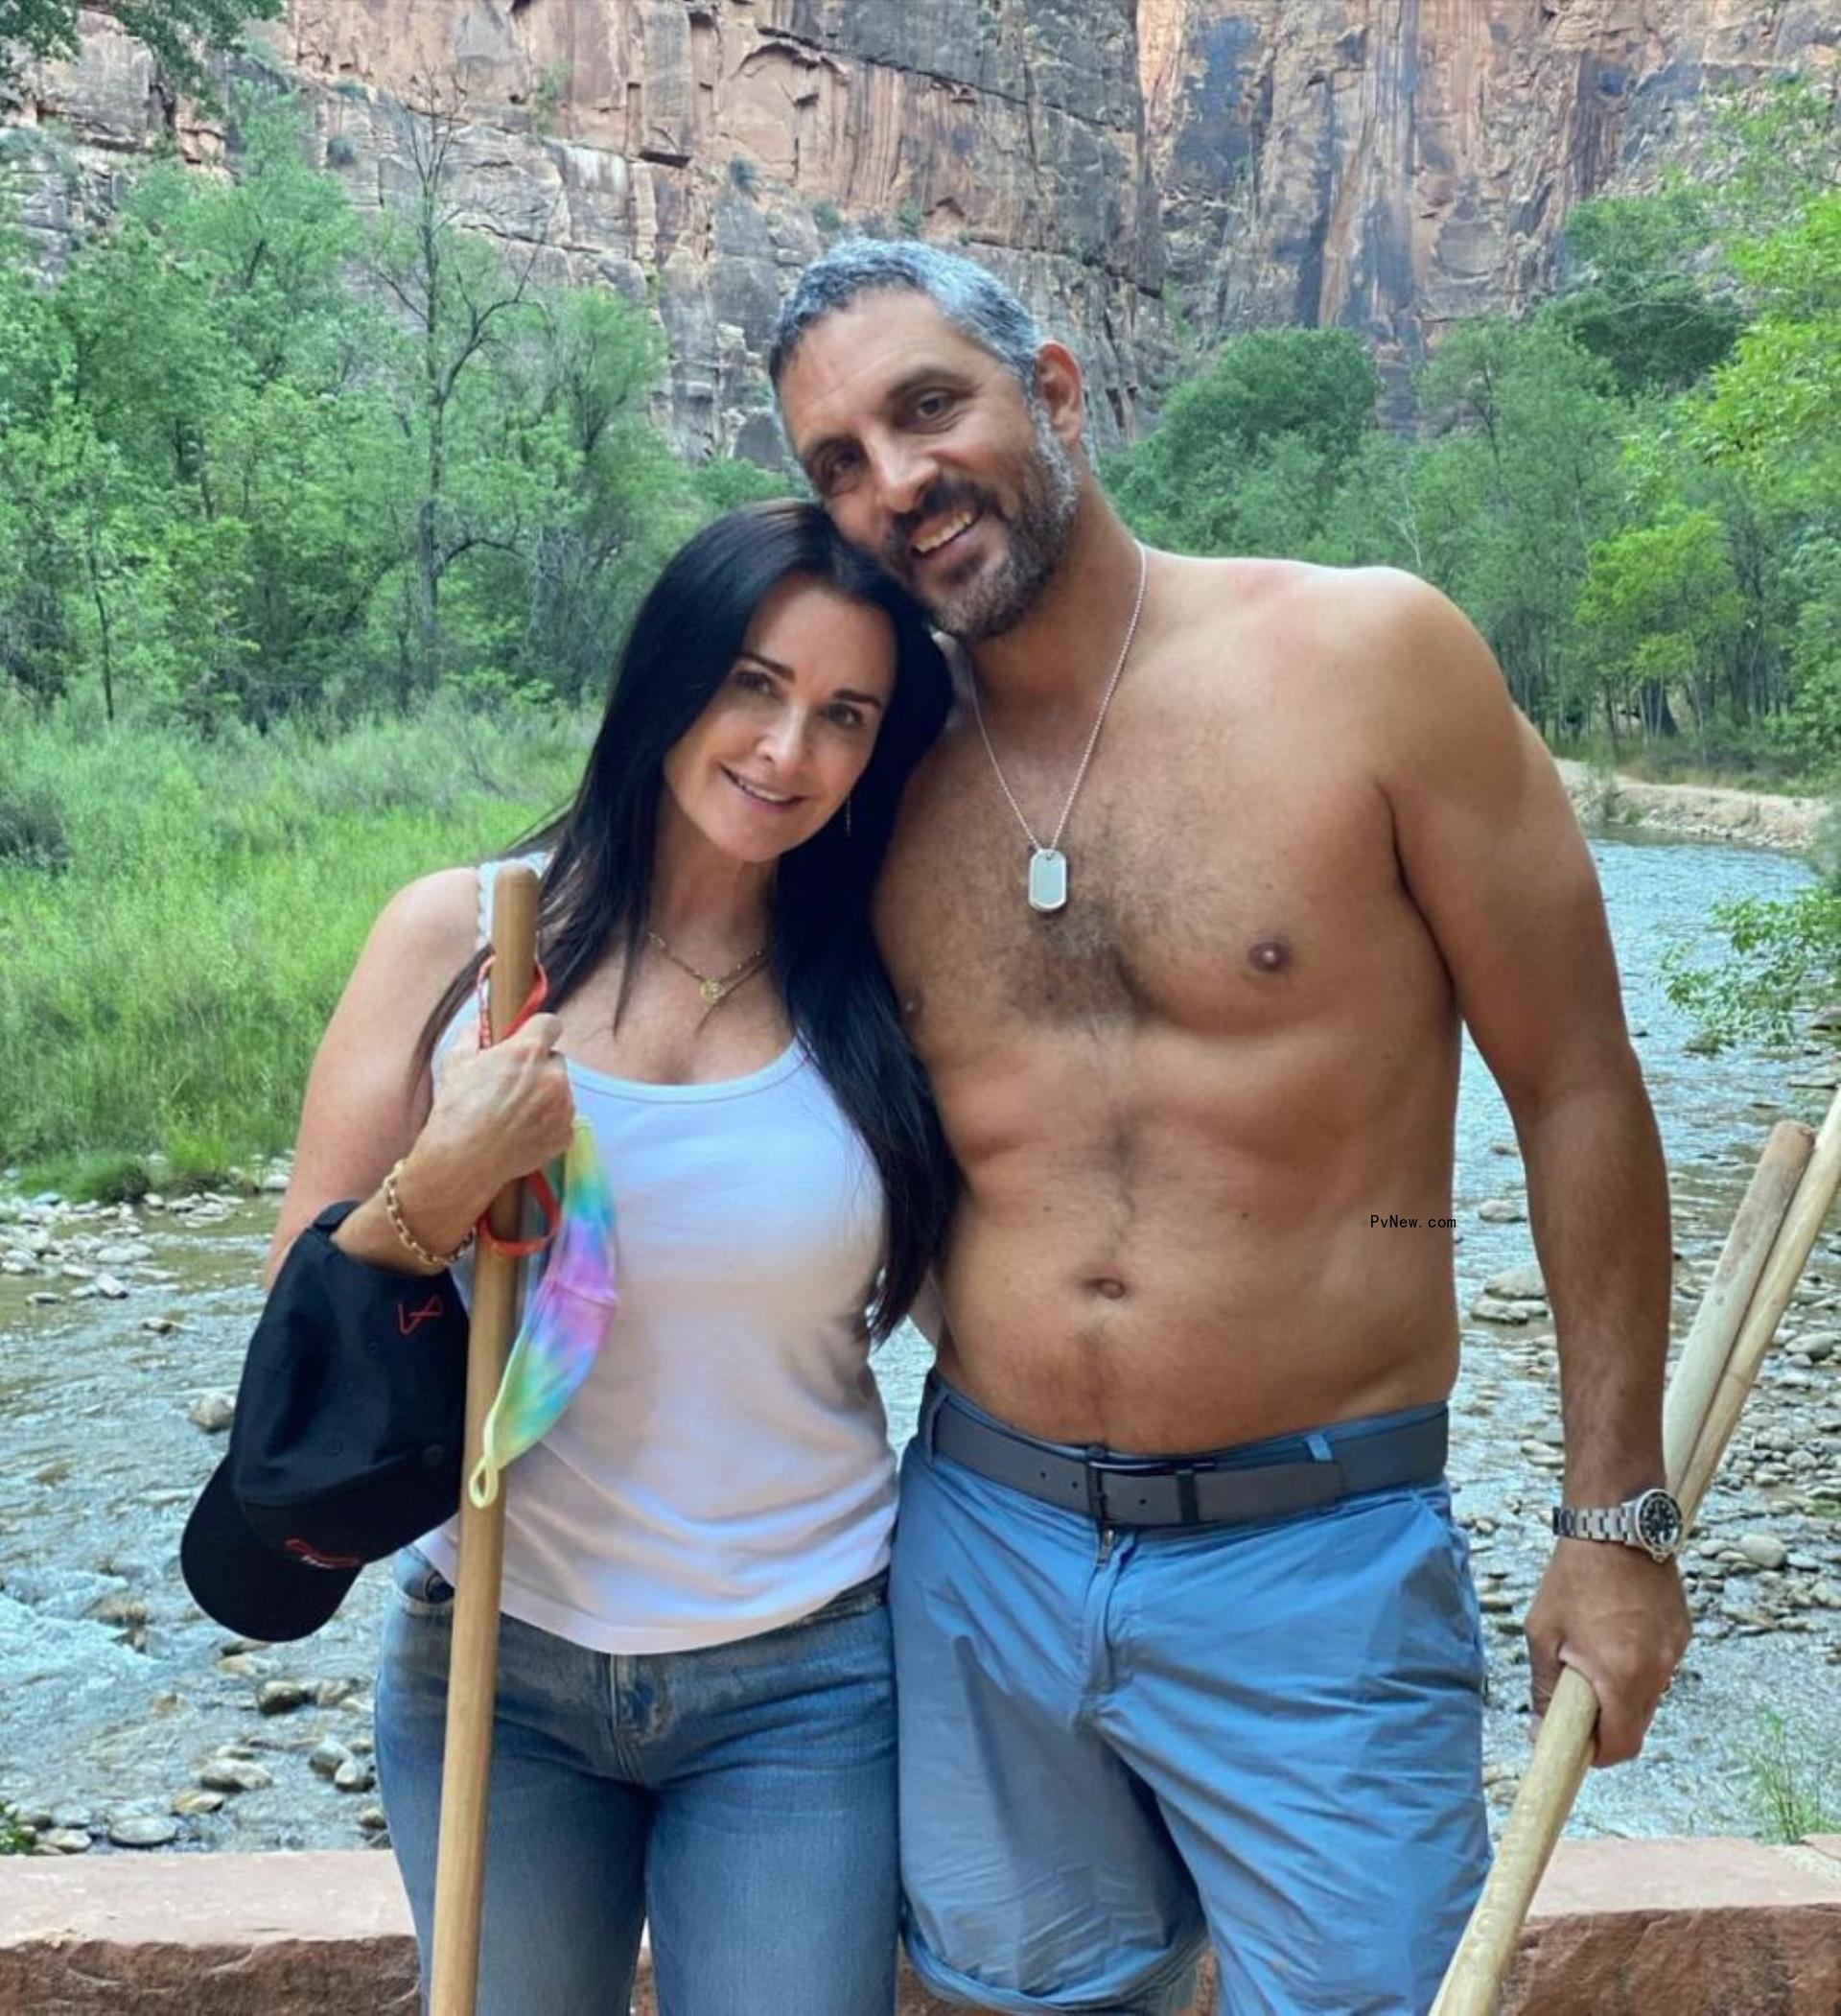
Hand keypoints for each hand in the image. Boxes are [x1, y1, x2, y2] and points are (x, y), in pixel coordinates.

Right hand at [413, 1011, 575, 1214]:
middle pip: (555, 1060)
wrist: (463, 1161)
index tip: (528, 1039)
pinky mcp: (565, 1134)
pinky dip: (546, 1123)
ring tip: (513, 1114)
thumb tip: (480, 1024)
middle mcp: (553, 1076)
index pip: (550, 1023)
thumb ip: (472, 1035)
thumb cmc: (456, 1110)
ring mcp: (563, 1107)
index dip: (537, 1030)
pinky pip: (561, 1119)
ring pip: (560, 1091)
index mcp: (528, 1052)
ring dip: (544, 1096)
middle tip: (512, 1085)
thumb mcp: (456, 1063)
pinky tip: (521, 1132)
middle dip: (538, 1067)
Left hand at [1524, 1537, 1690, 1765]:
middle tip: (1577, 1699)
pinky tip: (1615, 1633)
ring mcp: (1675, 1653)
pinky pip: (1660, 1667)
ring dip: (1623, 1692)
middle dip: (1607, 1724)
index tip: (1575, 1744)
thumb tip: (1542, 1732)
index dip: (1597, 1754)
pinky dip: (1638, 1665)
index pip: (1622, 1746)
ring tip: (1594, 1655)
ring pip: (1650, 1696)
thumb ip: (1545, 1689)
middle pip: (1637, 1725)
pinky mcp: (1682, 1634)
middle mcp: (1658, 1672)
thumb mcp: (1543, 1634)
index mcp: (1622, 1677)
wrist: (1615, 1528)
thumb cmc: (1572, 1579)